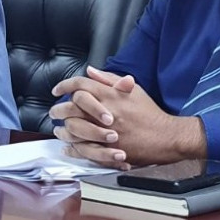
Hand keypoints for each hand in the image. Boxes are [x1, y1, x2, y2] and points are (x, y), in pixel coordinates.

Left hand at [50, 66, 205, 167]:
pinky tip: (67, 146)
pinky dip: (72, 148)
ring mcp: (105, 132)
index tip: (57, 90)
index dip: (65, 86)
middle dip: (58, 109)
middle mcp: (105, 112)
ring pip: (73, 129)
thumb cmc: (149, 112)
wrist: (165, 137)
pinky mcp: (107, 149)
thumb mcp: (133, 89)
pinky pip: (82, 149)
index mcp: (110, 95)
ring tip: (58, 129)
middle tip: (54, 111)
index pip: (80, 85)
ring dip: (62, 129)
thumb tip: (90, 70)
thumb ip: (109, 79)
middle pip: (71, 107)